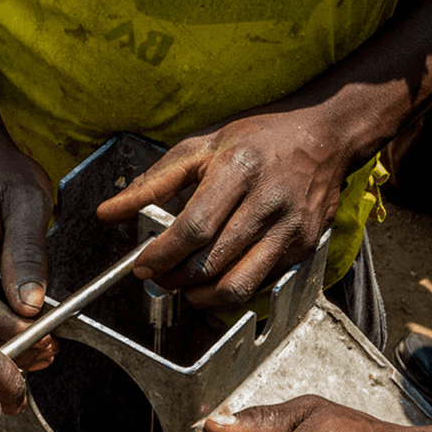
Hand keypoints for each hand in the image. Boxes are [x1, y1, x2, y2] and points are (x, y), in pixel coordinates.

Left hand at [97, 108, 348, 311]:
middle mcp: (268, 201)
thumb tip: (107, 213)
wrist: (324, 135)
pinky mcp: (304, 246)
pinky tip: (215, 278)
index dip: (163, 254)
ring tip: (183, 285)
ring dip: (200, 295)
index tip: (142, 264)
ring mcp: (290, 227)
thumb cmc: (257, 139)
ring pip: (237, 284)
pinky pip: (259, 284)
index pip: (194, 228)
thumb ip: (152, 183)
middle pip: (212, 261)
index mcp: (238, 169)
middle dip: (175, 278)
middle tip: (158, 275)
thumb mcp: (200, 147)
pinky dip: (230, 290)